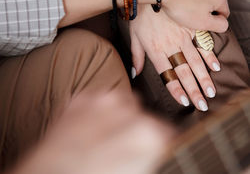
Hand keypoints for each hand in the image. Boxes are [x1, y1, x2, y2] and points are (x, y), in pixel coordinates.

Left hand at [9, 92, 174, 173]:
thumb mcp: (138, 170)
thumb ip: (151, 152)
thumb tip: (155, 144)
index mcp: (147, 132)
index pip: (168, 130)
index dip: (162, 142)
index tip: (156, 148)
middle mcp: (126, 108)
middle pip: (144, 113)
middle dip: (139, 128)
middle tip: (126, 148)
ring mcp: (101, 98)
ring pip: (124, 101)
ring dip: (120, 115)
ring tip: (105, 137)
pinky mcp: (81, 97)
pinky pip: (100, 99)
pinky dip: (99, 111)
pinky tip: (90, 129)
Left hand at [130, 5, 220, 110]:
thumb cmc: (140, 14)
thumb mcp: (133, 36)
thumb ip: (136, 56)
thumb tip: (134, 73)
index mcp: (156, 51)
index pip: (167, 76)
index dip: (176, 90)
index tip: (186, 102)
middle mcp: (171, 48)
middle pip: (184, 73)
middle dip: (194, 90)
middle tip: (203, 104)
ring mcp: (183, 37)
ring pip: (196, 62)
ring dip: (204, 78)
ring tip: (211, 91)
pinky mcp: (191, 26)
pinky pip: (202, 44)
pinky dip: (209, 56)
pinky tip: (215, 66)